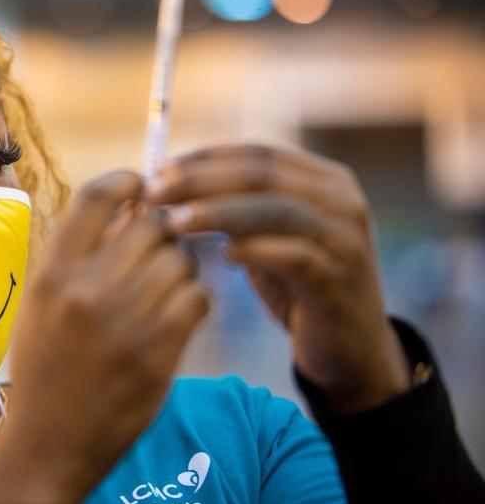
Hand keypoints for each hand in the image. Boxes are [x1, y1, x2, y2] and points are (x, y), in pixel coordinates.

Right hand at [0, 171, 209, 503]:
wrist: (49, 442)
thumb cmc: (46, 366)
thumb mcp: (43, 304)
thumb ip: (79, 257)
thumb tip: (131, 210)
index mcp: (53, 273)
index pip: (96, 197)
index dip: (127, 181)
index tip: (143, 186)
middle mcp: (86, 289)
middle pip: (151, 226)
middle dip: (164, 233)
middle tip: (162, 250)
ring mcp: (124, 320)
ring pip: (179, 262)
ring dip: (181, 270)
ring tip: (167, 289)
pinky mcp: (157, 351)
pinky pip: (196, 299)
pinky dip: (194, 302)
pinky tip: (179, 316)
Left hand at [147, 143, 411, 412]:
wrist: (350, 350)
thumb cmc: (297, 288)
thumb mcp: (267, 238)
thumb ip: (235, 209)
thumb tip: (169, 186)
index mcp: (323, 180)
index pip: (256, 154)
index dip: (204, 160)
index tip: (157, 172)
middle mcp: (340, 199)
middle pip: (262, 174)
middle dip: (201, 180)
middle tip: (154, 193)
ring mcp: (344, 238)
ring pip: (276, 209)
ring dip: (218, 212)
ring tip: (173, 223)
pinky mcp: (341, 278)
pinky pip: (295, 255)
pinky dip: (255, 251)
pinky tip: (222, 256)